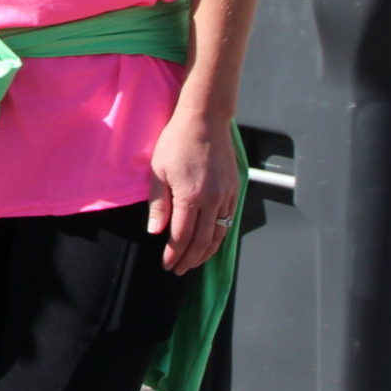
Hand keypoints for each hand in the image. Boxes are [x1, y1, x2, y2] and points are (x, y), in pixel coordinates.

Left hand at [147, 108, 237, 273]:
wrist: (204, 120)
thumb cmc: (176, 142)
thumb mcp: (158, 171)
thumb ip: (159, 204)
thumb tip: (155, 232)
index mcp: (191, 196)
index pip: (182, 236)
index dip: (174, 254)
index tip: (166, 265)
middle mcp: (213, 200)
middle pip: (202, 241)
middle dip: (189, 259)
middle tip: (178, 270)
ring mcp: (227, 195)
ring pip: (219, 234)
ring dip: (206, 253)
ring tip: (193, 263)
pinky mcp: (234, 190)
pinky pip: (229, 220)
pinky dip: (219, 236)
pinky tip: (210, 243)